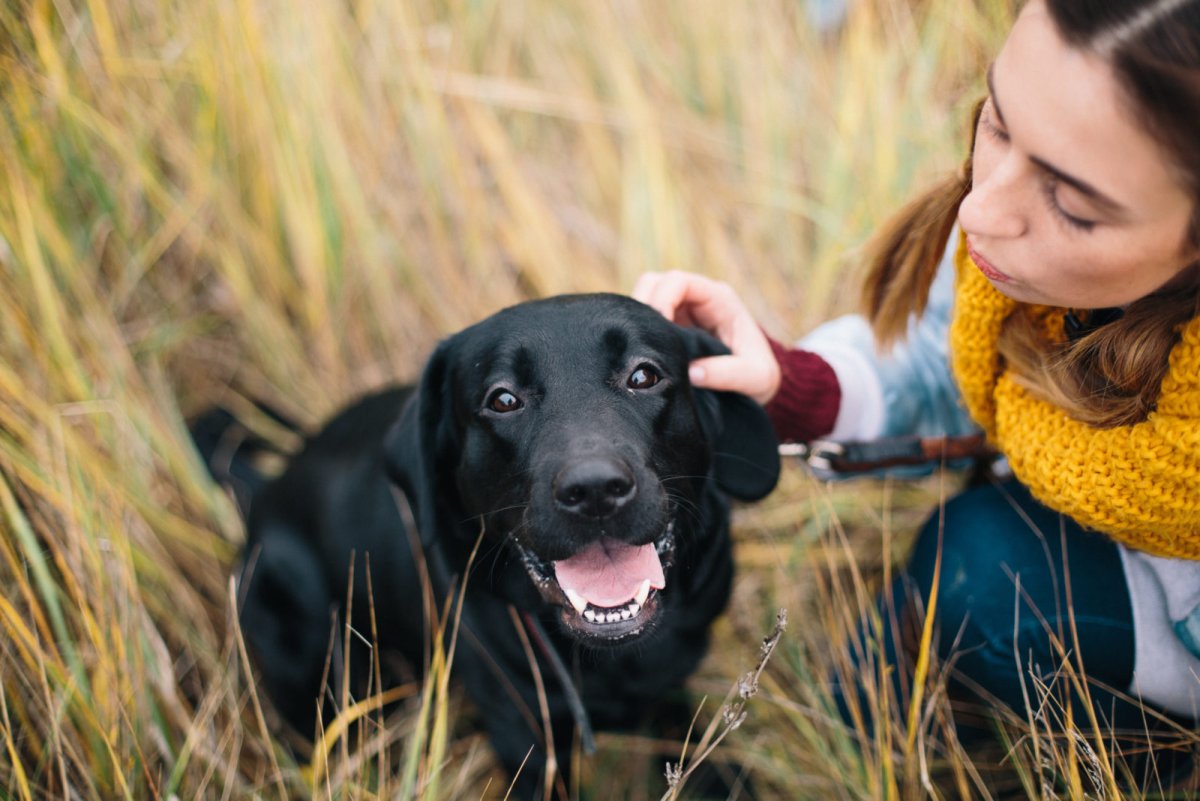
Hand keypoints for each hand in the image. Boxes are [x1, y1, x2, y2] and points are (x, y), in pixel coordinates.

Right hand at [633, 270, 780, 404]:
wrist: (756, 385)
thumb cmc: (759, 376)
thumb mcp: (756, 377)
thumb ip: (729, 374)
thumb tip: (693, 373)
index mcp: (719, 299)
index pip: (678, 281)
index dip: (661, 300)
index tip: (658, 333)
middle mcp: (697, 298)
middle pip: (654, 283)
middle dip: (643, 308)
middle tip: (644, 342)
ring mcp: (681, 311)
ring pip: (644, 299)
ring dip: (638, 321)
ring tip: (644, 349)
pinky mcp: (670, 328)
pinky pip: (645, 321)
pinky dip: (639, 333)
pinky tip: (644, 355)